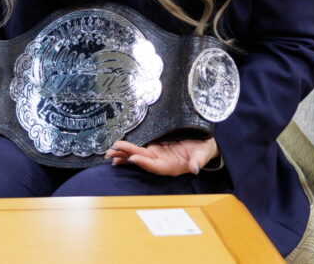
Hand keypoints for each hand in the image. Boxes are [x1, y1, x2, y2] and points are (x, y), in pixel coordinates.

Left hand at [104, 137, 219, 175]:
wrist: (203, 144)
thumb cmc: (203, 149)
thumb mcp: (203, 153)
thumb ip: (198, 161)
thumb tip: (195, 169)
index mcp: (172, 166)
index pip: (156, 166)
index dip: (145, 163)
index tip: (134, 158)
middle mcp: (161, 162)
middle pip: (142, 160)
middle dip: (128, 155)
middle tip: (113, 151)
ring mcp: (157, 155)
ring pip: (138, 155)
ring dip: (124, 153)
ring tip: (110, 151)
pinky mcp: (154, 147)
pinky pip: (139, 149)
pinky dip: (128, 150)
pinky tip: (117, 150)